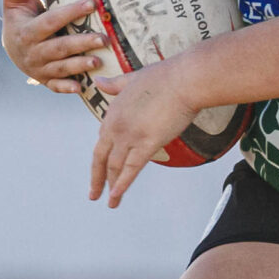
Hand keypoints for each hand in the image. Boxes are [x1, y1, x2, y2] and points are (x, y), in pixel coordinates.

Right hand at [0, 0, 108, 93]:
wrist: (11, 42)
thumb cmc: (19, 14)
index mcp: (26, 32)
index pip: (50, 21)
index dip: (70, 12)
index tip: (92, 3)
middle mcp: (32, 52)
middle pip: (59, 47)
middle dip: (81, 43)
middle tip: (104, 39)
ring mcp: (38, 68)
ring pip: (60, 68)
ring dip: (79, 66)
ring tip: (99, 61)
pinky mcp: (44, 79)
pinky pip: (55, 86)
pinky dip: (66, 88)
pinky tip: (80, 87)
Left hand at [88, 59, 199, 207]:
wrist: (185, 80)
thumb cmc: (165, 77)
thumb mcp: (132, 78)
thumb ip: (114, 84)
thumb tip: (99, 80)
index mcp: (113, 111)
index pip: (103, 140)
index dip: (102, 156)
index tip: (101, 168)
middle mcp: (116, 125)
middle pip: (101, 157)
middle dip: (97, 178)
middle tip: (94, 193)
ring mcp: (130, 136)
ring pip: (114, 166)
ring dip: (110, 187)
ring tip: (110, 202)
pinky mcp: (147, 143)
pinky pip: (131, 169)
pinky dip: (122, 184)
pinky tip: (116, 196)